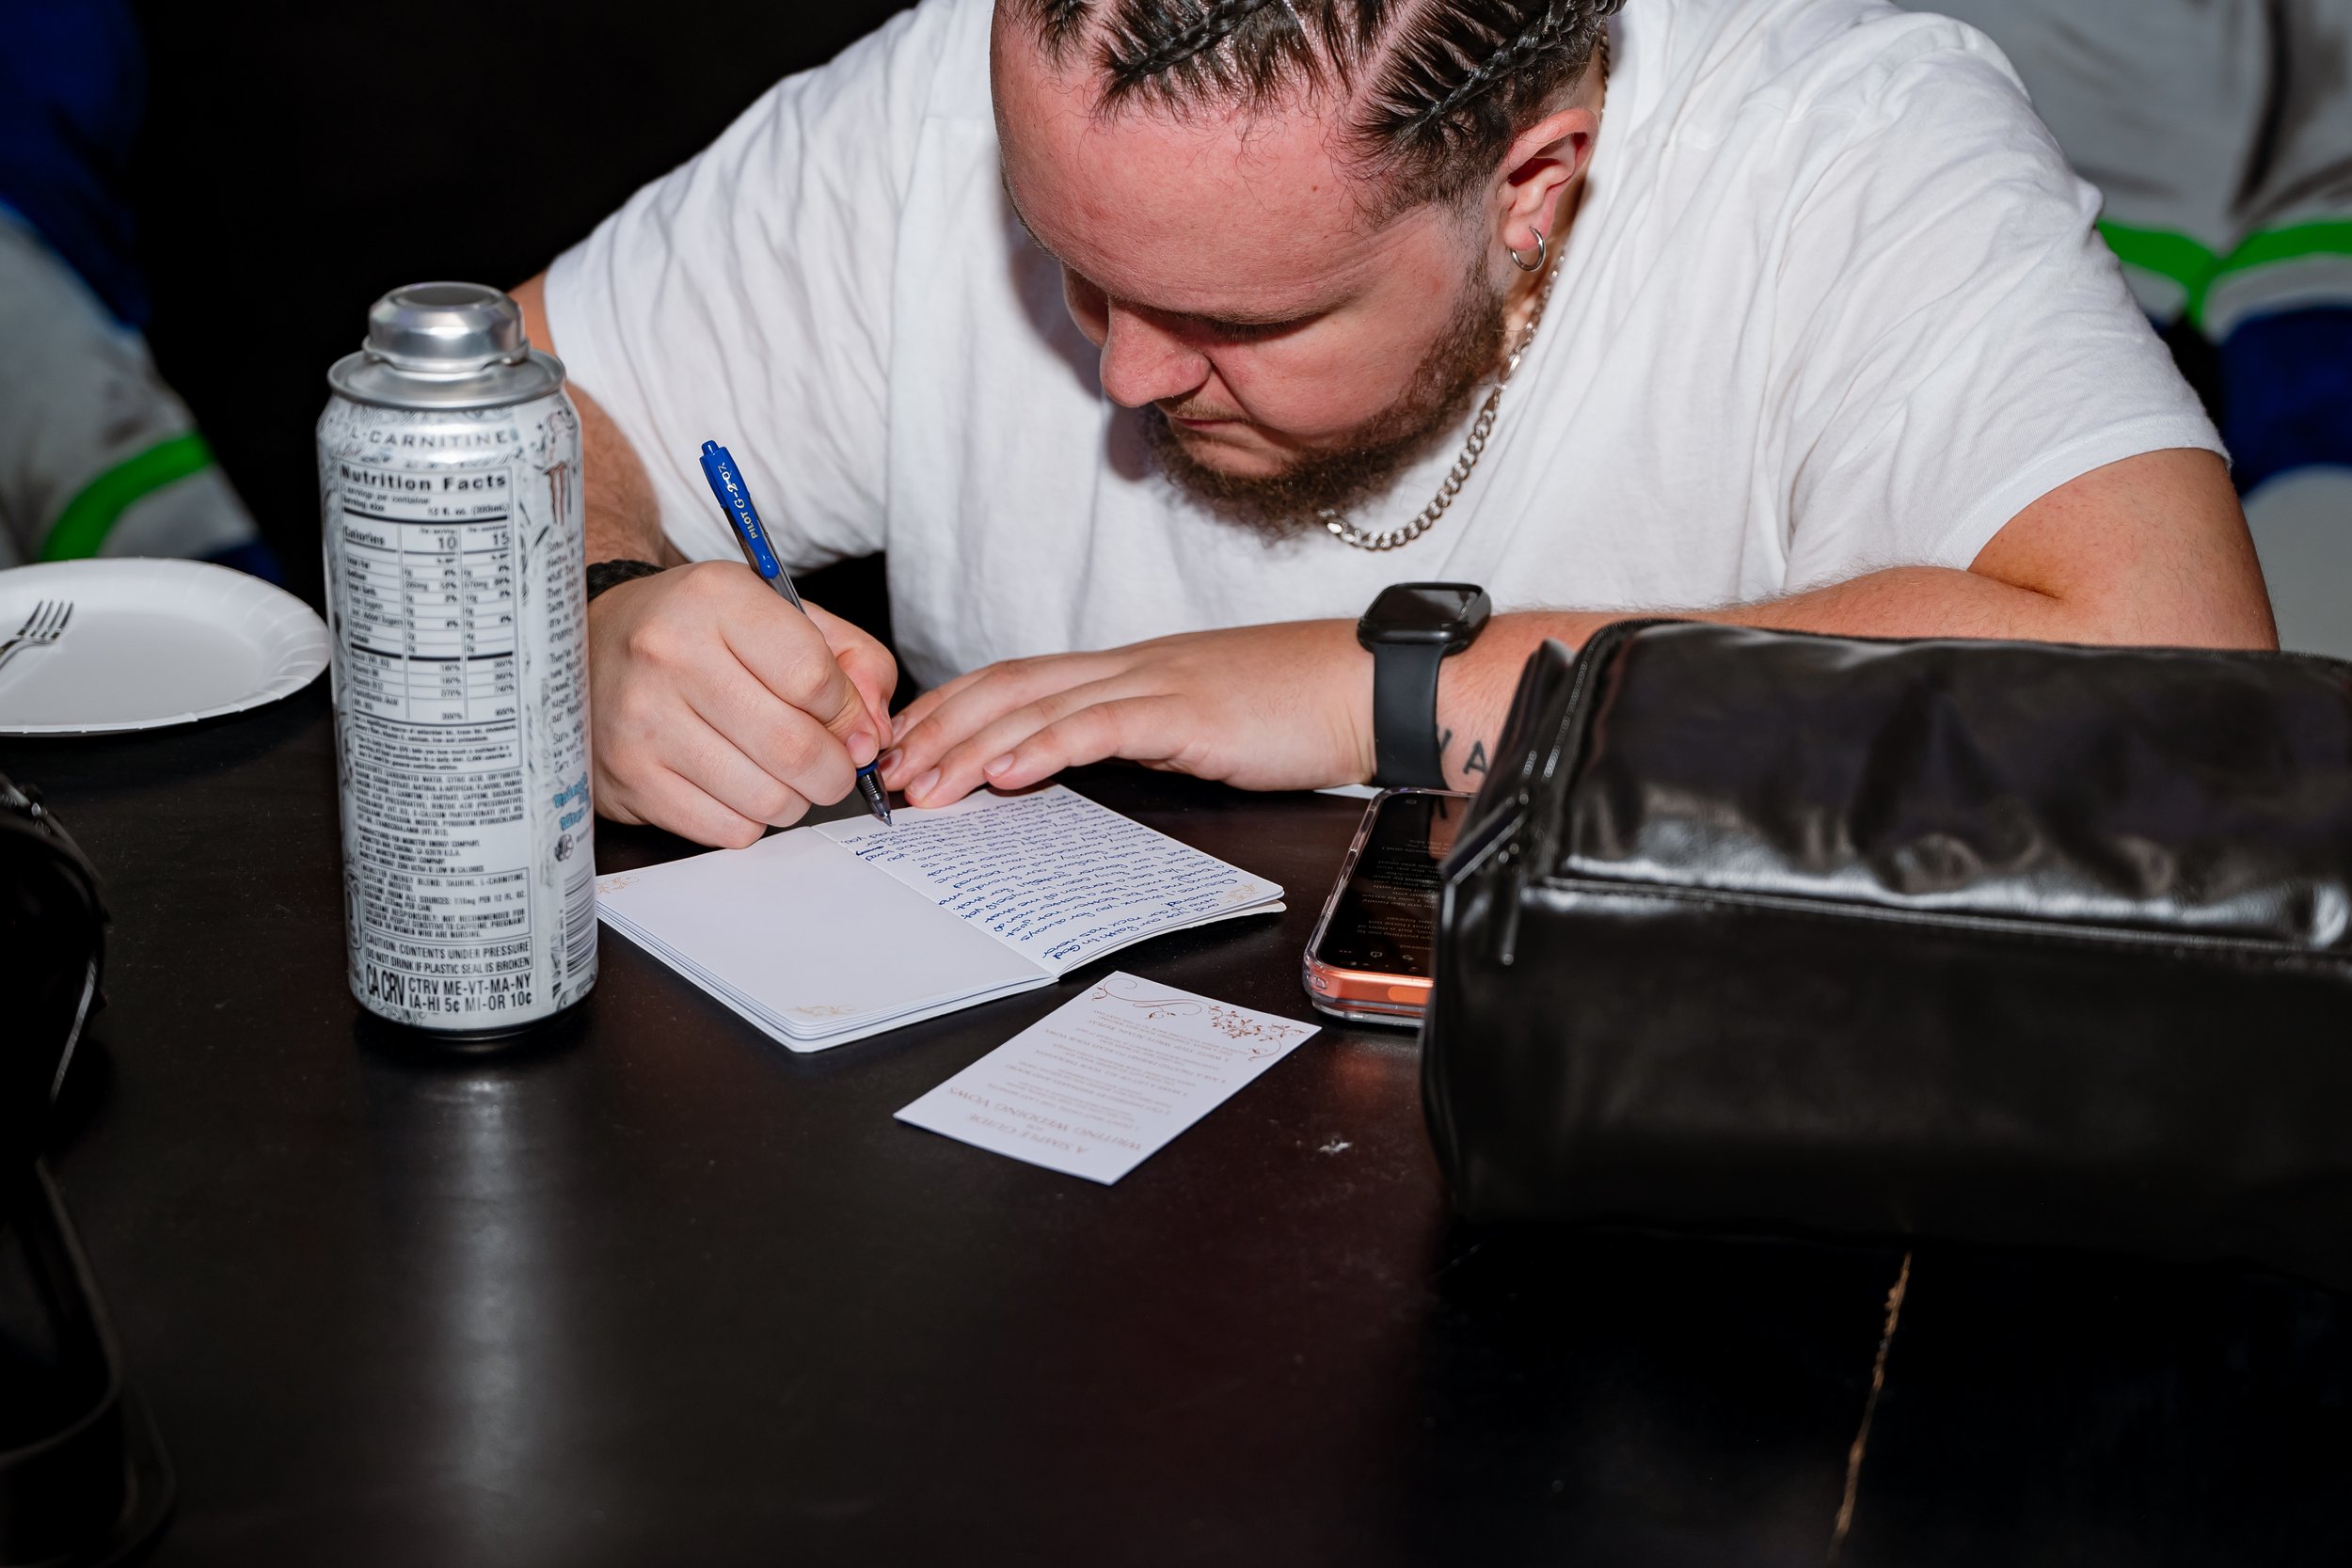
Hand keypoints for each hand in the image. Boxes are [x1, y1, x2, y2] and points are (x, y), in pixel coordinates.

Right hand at [588, 562, 896, 846]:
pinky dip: (750, 820)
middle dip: (836, 771)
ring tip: (782, 775)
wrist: (590, 645)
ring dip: (794, 799)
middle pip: (795, 748)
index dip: (849, 713)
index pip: (814, 677)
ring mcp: (643, 721)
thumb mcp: (781, 614)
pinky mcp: (629, 778)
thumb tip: (874, 732)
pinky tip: (737, 788)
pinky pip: (727, 830)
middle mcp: (671, 654)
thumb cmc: (701, 633)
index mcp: (716, 599)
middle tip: (834, 766)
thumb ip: (852, 661)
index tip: (850, 723)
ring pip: (767, 800)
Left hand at [881, 620, 1373, 807]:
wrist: (1370, 688)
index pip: (1018, 678)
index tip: (906, 745)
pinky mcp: (1188, 713)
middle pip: (1008, 686)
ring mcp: (1156, 684)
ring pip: (1040, 707)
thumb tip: (1087, 762)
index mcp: (1129, 669)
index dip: (953, 708)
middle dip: (938, 729)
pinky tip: (1007, 773)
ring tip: (923, 784)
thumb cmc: (1297, 710)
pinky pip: (1102, 727)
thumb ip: (1141, 734)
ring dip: (971, 747)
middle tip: (887, 773)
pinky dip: (1046, 747)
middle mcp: (1130, 667)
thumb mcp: (1199, 722)